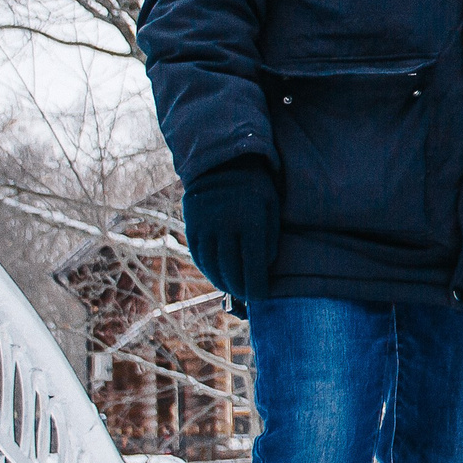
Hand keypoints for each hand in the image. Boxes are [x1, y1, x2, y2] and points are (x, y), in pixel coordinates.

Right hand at [181, 161, 278, 308]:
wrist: (223, 163)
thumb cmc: (256, 188)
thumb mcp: (271, 207)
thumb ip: (269, 238)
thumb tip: (263, 270)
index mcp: (249, 220)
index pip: (253, 264)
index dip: (257, 285)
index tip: (262, 298)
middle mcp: (224, 224)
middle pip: (231, 268)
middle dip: (240, 287)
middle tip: (248, 298)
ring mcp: (205, 225)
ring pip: (212, 264)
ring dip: (222, 281)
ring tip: (233, 289)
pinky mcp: (192, 225)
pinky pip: (198, 255)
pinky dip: (207, 270)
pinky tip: (217, 277)